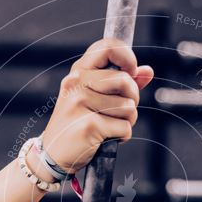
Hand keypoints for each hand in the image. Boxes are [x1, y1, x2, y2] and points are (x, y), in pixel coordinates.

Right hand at [39, 37, 153, 173]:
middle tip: (120, 110)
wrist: (54, 154)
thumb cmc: (77, 123)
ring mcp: (80, 103)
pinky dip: (122, 136)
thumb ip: (122, 83)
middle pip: (125, 81)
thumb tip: (147, 71)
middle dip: (132, 98)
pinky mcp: (88, 125)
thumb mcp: (95, 98)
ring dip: (126, 121)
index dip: (127, 58)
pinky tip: (106, 138)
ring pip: (128, 107)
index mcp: (79, 71)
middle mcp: (76, 83)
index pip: (108, 47)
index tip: (130, 73)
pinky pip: (124, 127)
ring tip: (109, 126)